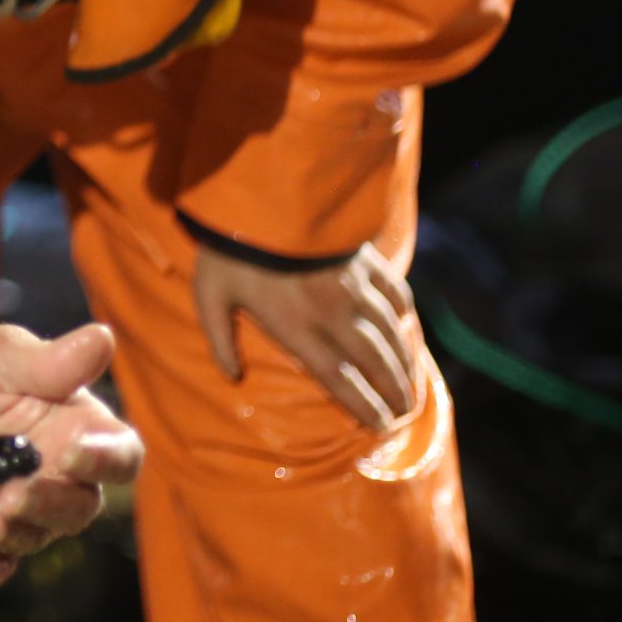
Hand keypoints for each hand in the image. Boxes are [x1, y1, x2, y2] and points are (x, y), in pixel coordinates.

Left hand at [0, 323, 142, 594]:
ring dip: (16, 535)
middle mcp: (63, 477)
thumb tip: (102, 337)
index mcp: (80, 431)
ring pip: (41, 535)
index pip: (120, 455)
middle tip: (11, 496)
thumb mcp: (0, 356)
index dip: (106, 461)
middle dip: (47, 503)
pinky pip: (2, 562)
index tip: (73, 454)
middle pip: (80, 506)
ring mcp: (29, 510)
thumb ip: (50, 361)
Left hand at [192, 241, 415, 429]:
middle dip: (392, 392)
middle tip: (404, 414)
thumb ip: (219, 338)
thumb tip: (231, 376)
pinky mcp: (362, 259)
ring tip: (411, 385)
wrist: (260, 194)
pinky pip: (394, 291)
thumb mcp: (209, 294)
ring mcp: (353, 285)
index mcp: (298, 327)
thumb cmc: (228, 248)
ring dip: (404, 361)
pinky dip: (403, 312)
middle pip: (373, 362)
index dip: (364, 406)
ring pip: (390, 333)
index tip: (381, 426)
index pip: (339, 378)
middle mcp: (333, 313)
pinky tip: (406, 326)